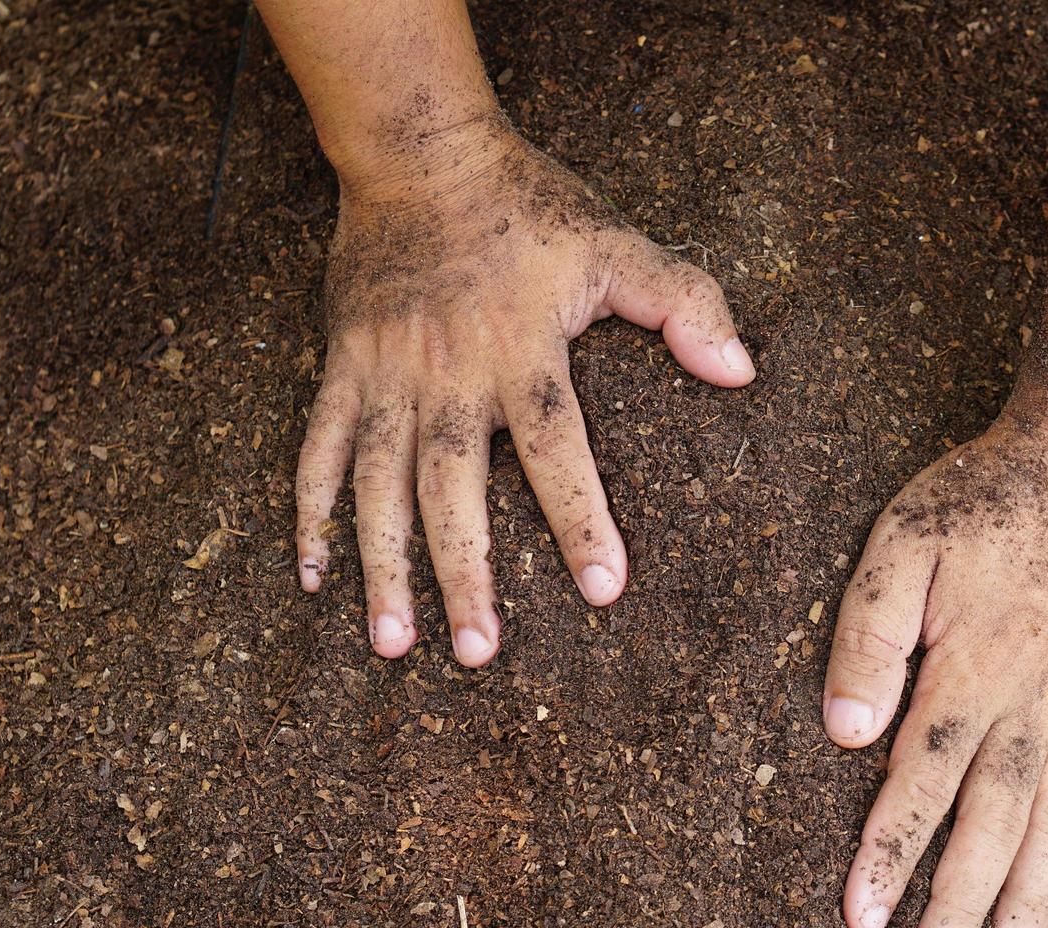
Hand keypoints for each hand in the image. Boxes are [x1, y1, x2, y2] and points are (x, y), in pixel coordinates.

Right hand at [295, 114, 754, 662]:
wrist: (423, 155)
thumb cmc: (530, 207)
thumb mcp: (617, 243)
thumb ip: (682, 303)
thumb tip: (739, 371)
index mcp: (522, 351)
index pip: (555, 447)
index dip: (579, 517)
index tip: (603, 590)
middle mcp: (449, 374)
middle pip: (452, 488)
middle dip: (464, 573)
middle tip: (477, 653)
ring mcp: (386, 376)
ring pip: (376, 484)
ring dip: (383, 565)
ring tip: (393, 642)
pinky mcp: (343, 368)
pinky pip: (315, 447)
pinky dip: (308, 512)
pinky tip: (313, 575)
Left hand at [823, 417, 1047, 927]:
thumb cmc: (983, 498)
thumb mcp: (901, 543)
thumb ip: (869, 635)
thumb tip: (846, 729)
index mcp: (971, 670)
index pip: (922, 783)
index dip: (890, 854)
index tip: (864, 920)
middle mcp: (1034, 702)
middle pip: (992, 822)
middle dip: (959, 902)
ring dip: (1033, 897)